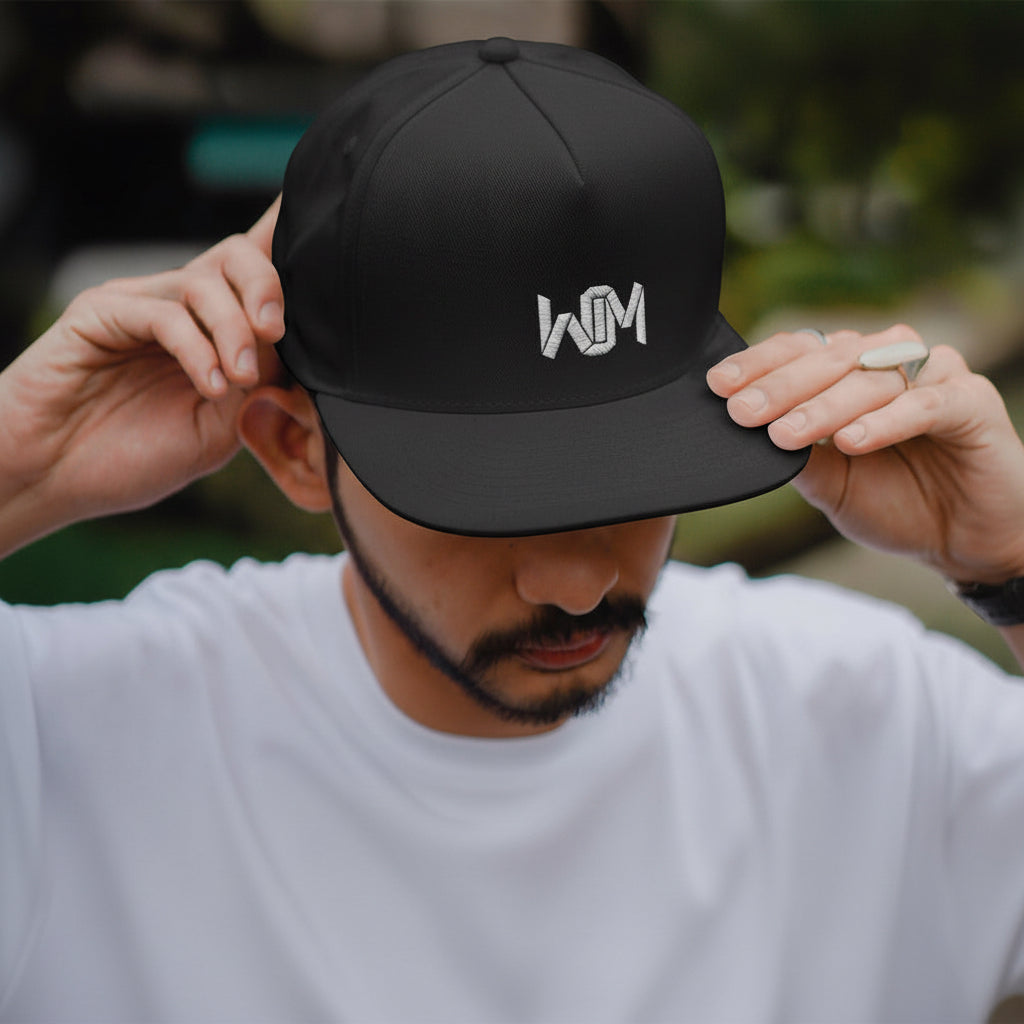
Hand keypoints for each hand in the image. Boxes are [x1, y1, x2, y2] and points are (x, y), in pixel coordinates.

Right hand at [0, 198, 283, 553]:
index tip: (330, 239)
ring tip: (238, 380)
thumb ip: (257, 386)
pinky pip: (164, 313)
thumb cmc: (136, 458)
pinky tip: (209, 385)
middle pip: (237, 256)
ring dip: (234, 330)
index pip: (255, 276)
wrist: (56, 480)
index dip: (288, 248)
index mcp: (211, 330)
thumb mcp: (219, 429)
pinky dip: (197, 348)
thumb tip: (294, 349)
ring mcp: (139, 304)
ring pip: (204, 281)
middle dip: (268, 286)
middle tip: (275, 330)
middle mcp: (178, 307)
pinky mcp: (100, 312)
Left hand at [707, 324, 1023, 584]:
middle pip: (830, 358)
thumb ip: (796, 455)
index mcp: (850, 372)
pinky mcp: (971, 401)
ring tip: (786, 435)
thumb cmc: (896, 503)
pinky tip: (851, 441)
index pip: (800, 351)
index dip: (759, 364)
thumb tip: (744, 434)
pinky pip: (925, 404)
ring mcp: (933, 376)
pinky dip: (886, 421)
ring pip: (871, 377)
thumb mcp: (831, 483)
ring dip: (824, 405)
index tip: (718, 386)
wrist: (963, 542)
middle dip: (781, 386)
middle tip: (743, 411)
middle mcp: (890, 362)